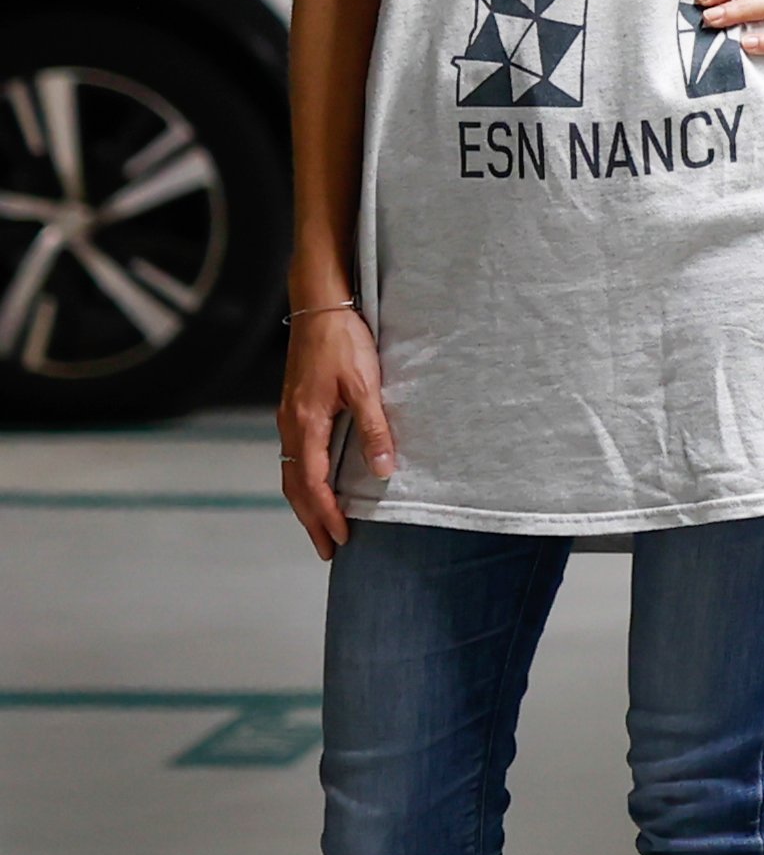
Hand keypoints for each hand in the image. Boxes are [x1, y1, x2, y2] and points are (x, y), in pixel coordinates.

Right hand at [278, 303, 393, 560]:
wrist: (320, 305)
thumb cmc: (344, 342)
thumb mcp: (366, 385)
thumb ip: (374, 429)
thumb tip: (382, 471)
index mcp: (305, 424)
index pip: (312, 483)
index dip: (326, 513)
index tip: (341, 538)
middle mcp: (291, 425)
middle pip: (295, 485)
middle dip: (312, 519)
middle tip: (328, 549)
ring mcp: (289, 417)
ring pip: (291, 472)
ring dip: (306, 502)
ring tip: (322, 526)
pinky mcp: (295, 408)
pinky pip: (294, 455)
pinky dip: (303, 480)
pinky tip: (317, 485)